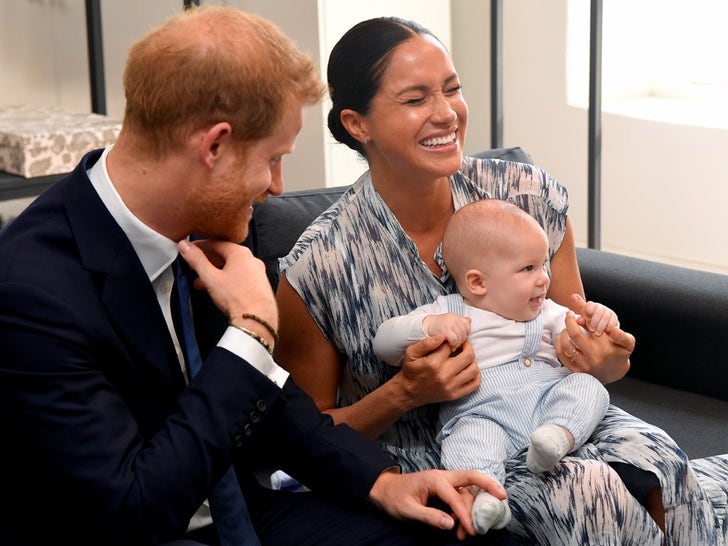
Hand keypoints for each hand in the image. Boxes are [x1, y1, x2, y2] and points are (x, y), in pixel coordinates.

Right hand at [178, 239, 277, 330]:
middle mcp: (252, 260)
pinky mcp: (259, 285)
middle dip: (207, 261)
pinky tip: (218, 290)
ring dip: (215, 273)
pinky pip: (239, 277)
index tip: (190, 249)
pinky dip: (226, 280)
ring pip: (232, 268)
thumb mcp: (210, 277)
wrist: (256, 319)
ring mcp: (257, 273)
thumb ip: (196, 260)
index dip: (200, 246)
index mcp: (241, 253)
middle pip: (225, 255)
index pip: (216, 243)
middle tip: (195, 265)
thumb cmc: (238, 298)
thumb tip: (186, 247)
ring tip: (203, 282)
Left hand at [368, 469, 506, 537]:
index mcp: (434, 479)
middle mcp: (443, 477)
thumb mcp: (408, 510)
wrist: (385, 489)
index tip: (472, 530)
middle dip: (488, 485)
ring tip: (468, 532)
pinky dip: (466, 509)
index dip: (465, 514)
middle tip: (503, 497)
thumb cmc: (395, 498)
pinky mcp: (445, 489)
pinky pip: (461, 496)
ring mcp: (445, 482)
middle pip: (471, 477)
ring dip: (472, 509)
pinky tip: (463, 525)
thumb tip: (450, 523)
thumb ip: (429, 516)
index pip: (455, 496)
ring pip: (467, 491)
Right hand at [397, 336, 479, 406]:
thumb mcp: (411, 352)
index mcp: (434, 363)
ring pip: (474, 370)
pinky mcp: (454, 395)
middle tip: (462, 345)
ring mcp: (451, 386)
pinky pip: (474, 385)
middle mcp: (445, 375)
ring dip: (472, 361)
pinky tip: (468, 369)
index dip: (452, 340)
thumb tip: (444, 335)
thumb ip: (427, 342)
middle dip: (467, 346)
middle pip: (468, 356)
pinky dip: (476, 375)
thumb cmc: (410, 370)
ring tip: (465, 357)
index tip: (450, 340)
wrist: (408, 392)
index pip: (451, 345)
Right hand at [422, 313, 470, 349]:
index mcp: (455, 316)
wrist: (423, 326)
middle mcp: (453, 318)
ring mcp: (448, 323)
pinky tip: (450, 347)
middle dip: (462, 340)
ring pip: (461, 336)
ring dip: (458, 344)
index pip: (467, 325)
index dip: (466, 334)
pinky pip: (454, 339)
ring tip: (454, 347)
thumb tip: (469, 320)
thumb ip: (459, 321)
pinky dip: (454, 345)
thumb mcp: (449, 322)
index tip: (461, 340)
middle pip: (464, 331)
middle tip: (458, 346)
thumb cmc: (437, 327)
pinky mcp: (444, 330)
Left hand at [557, 294, 634, 383]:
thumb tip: (611, 328)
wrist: (614, 374)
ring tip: (567, 327)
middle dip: (569, 320)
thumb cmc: (620, 354)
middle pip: (574, 333)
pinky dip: (559, 343)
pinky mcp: (576, 370)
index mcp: (606, 347)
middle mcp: (593, 356)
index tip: (581, 314)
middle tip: (569, 314)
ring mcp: (583, 364)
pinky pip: (562, 355)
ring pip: (566, 344)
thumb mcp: (628, 344)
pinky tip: (563, 337)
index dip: (584, 317)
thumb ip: (622, 334)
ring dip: (564, 332)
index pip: (591, 326)